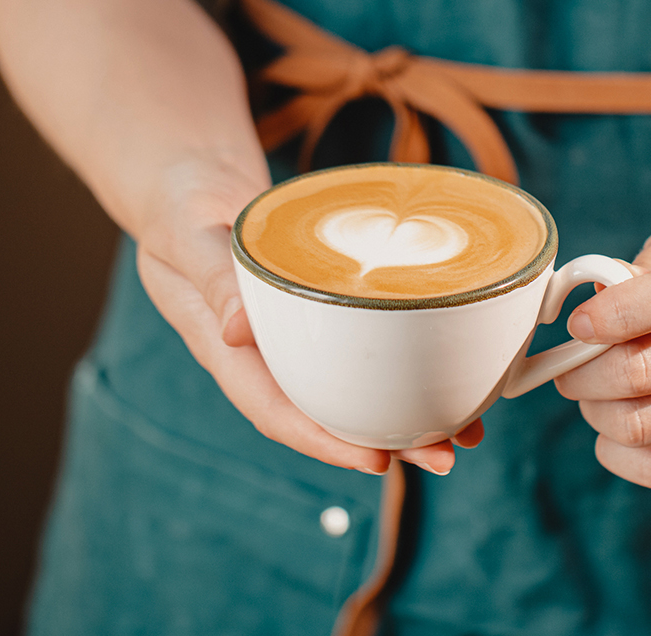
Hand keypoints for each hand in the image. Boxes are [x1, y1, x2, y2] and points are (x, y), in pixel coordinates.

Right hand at [133, 158, 477, 475]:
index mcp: (228, 352)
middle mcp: (267, 358)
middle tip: (446, 454)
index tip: (375, 462)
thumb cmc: (185, 210)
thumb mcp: (189, 236)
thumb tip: (237, 333)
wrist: (192, 188)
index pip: (277, 413)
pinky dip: (407, 369)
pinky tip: (451, 377)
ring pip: (354, 391)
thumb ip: (213, 279)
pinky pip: (363, 353)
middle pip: (328, 415)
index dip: (326, 443)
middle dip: (387, 442)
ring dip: (407, 416)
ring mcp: (296, 342)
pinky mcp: (321, 319)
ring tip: (466, 431)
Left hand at [554, 214, 650, 488]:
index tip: (579, 326)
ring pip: (643, 426)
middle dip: (582, 375)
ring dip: (597, 415)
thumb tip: (591, 307)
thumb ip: (645, 260)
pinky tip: (615, 435)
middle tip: (569, 370)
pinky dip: (622, 457)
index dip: (606, 316)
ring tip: (593, 399)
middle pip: (639, 373)